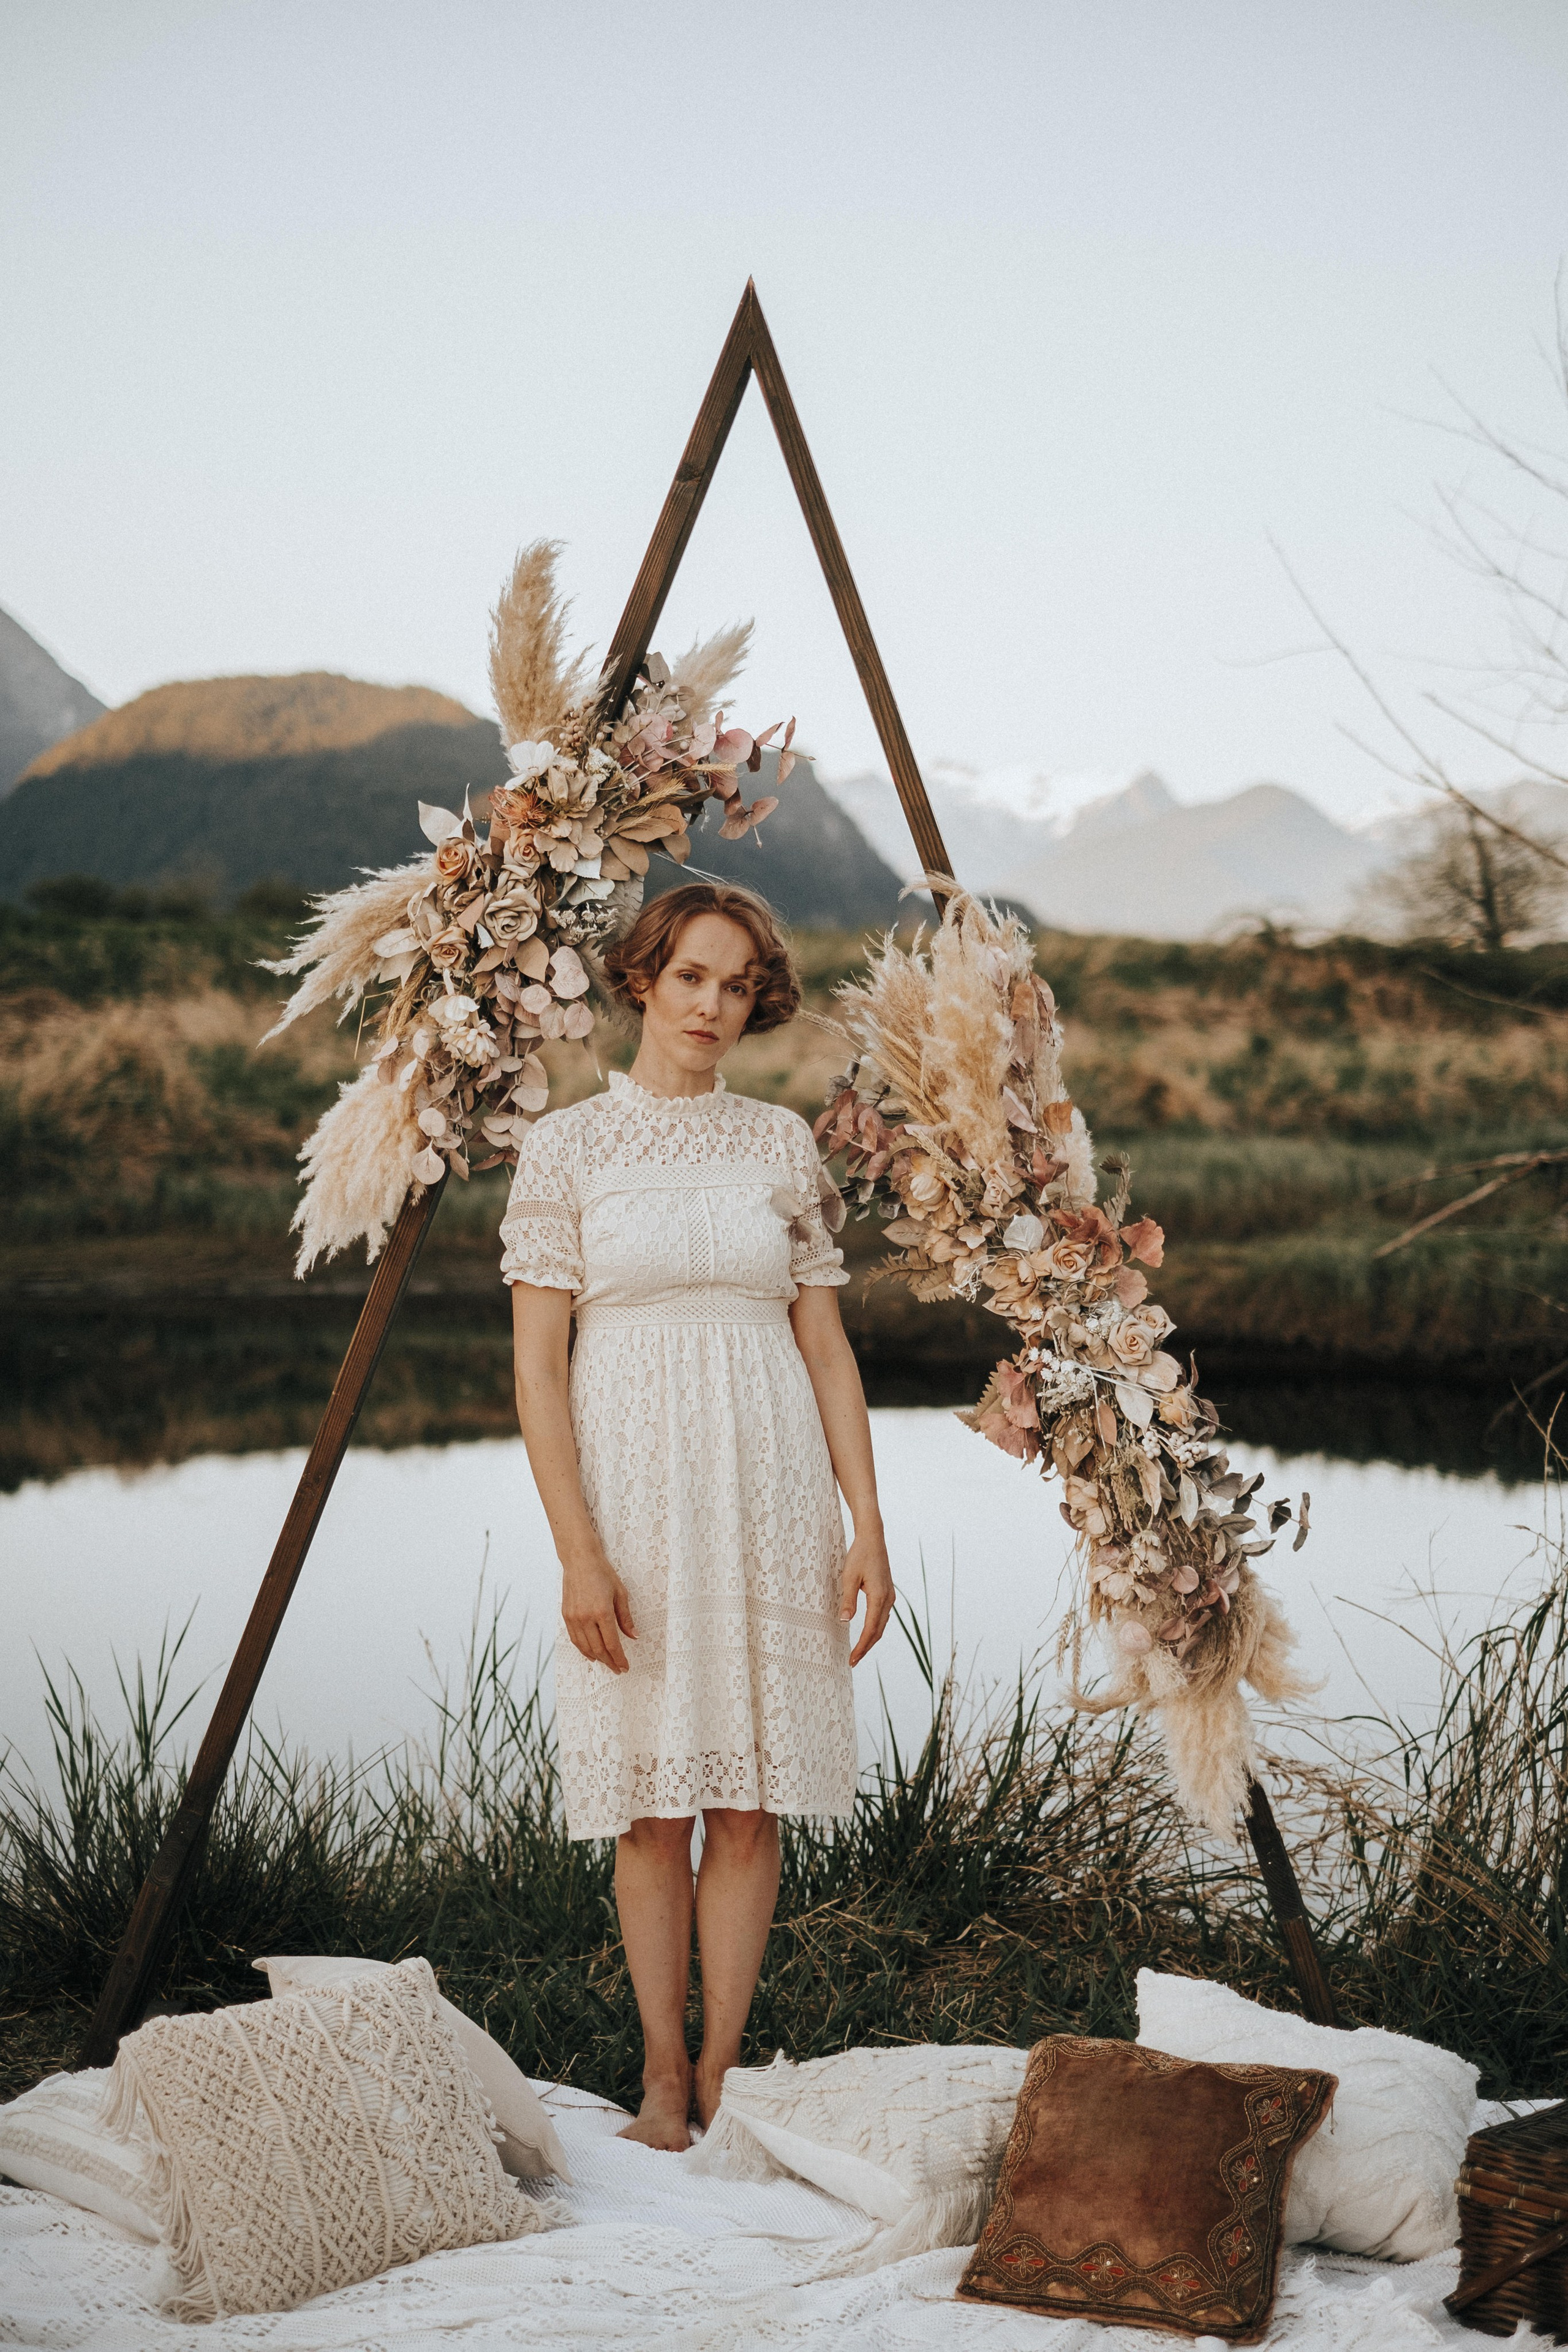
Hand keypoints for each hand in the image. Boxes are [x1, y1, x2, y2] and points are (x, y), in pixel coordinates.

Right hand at [562, 1550, 636, 1672]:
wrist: (580, 1560)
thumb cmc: (602, 1573)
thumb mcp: (620, 1593)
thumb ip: (626, 1617)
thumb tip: (633, 1636)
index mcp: (602, 1612)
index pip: (612, 1644)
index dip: (619, 1658)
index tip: (625, 1666)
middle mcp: (586, 1617)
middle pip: (598, 1649)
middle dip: (610, 1662)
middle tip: (618, 1669)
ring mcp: (574, 1617)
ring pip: (585, 1647)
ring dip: (597, 1658)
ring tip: (606, 1663)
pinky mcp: (566, 1615)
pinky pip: (575, 1638)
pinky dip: (583, 1649)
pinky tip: (591, 1654)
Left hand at [839, 1526, 894, 1666]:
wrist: (873, 1539)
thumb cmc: (859, 1555)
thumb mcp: (848, 1577)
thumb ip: (848, 1600)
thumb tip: (845, 1621)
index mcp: (879, 1597)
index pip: (870, 1629)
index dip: (861, 1646)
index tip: (852, 1659)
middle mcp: (888, 1599)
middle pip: (878, 1631)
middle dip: (866, 1647)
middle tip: (853, 1661)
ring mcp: (890, 1596)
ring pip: (882, 1625)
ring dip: (871, 1639)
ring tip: (858, 1651)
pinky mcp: (888, 1593)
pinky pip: (883, 1616)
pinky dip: (875, 1628)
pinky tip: (867, 1633)